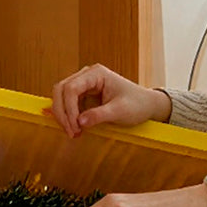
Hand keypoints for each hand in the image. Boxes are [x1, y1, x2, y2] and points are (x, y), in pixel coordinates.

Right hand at [47, 64, 171, 137]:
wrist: (146, 105)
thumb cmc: (137, 104)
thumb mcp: (120, 111)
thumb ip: (99, 115)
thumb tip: (79, 122)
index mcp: (96, 73)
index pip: (71, 88)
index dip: (69, 109)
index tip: (76, 127)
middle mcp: (86, 75)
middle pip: (61, 90)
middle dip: (62, 112)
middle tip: (71, 132)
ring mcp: (83, 84)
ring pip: (60, 96)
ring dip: (63, 115)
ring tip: (73, 132)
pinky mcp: (83, 95)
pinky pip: (67, 103)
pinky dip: (67, 116)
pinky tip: (73, 128)